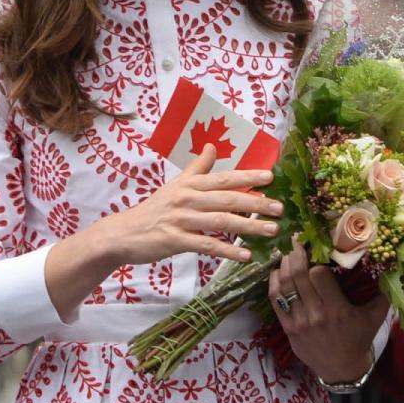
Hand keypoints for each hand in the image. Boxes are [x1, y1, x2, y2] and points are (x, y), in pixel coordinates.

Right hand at [106, 144, 282, 265]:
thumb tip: (212, 147)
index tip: (271, 177)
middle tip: (280, 208)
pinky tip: (246, 255)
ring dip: (248, 226)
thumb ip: (197, 168)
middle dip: (256, 202)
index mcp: (189, 184)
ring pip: (221, 221)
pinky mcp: (175, 240)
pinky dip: (228, 251)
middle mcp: (187, 198)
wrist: (123, 233)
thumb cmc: (154, 209)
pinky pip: (206, 245)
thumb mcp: (175, 185)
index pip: (224, 177)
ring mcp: (181, 220)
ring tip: (271, 231)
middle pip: (227, 198)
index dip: (248, 177)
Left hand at [269, 239, 388, 381]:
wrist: (342, 370)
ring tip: (287, 251)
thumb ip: (383, 291)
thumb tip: (390, 263)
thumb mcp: (376, 316)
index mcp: (337, 310)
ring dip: (283, 264)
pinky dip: (274, 281)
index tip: (319, 251)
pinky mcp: (287, 328)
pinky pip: (275, 299)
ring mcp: (299, 322)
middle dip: (295, 253)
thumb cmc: (360, 339)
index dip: (317, 261)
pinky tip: (278, 270)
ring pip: (284, 285)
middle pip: (298, 275)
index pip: (318, 275)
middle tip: (296, 239)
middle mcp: (316, 315)